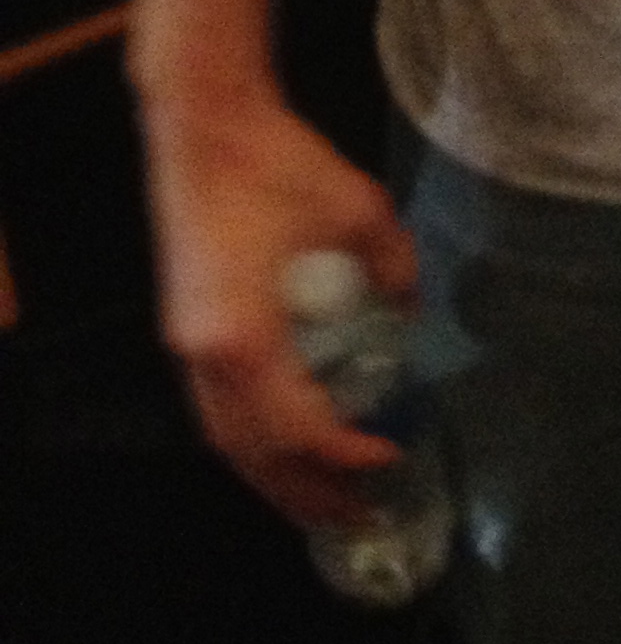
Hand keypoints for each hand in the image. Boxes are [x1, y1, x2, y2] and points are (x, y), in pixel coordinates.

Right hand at [141, 92, 418, 527]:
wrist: (205, 126)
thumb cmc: (277, 163)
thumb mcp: (358, 207)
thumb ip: (393, 265)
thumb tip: (411, 308)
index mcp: (244, 337)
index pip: (295, 427)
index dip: (342, 456)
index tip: (389, 458)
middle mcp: (206, 357)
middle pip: (253, 453)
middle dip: (305, 492)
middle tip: (359, 517)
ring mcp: (187, 348)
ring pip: (227, 439)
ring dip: (273, 477)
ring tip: (321, 502)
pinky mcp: (186, 331)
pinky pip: (217, 411)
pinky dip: (251, 442)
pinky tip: (282, 448)